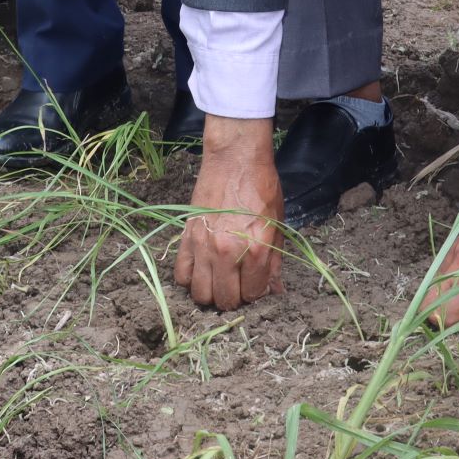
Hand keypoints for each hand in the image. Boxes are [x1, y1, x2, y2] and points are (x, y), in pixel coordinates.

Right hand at [174, 116, 286, 309]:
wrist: (235, 158)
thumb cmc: (261, 187)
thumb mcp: (278, 224)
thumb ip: (275, 261)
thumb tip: (275, 290)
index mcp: (256, 249)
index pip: (252, 294)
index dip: (255, 292)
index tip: (254, 283)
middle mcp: (227, 252)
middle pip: (224, 299)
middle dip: (233, 298)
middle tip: (236, 285)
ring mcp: (204, 246)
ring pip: (200, 293)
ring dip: (210, 293)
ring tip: (218, 281)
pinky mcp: (186, 237)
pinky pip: (181, 274)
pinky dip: (190, 279)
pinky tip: (201, 270)